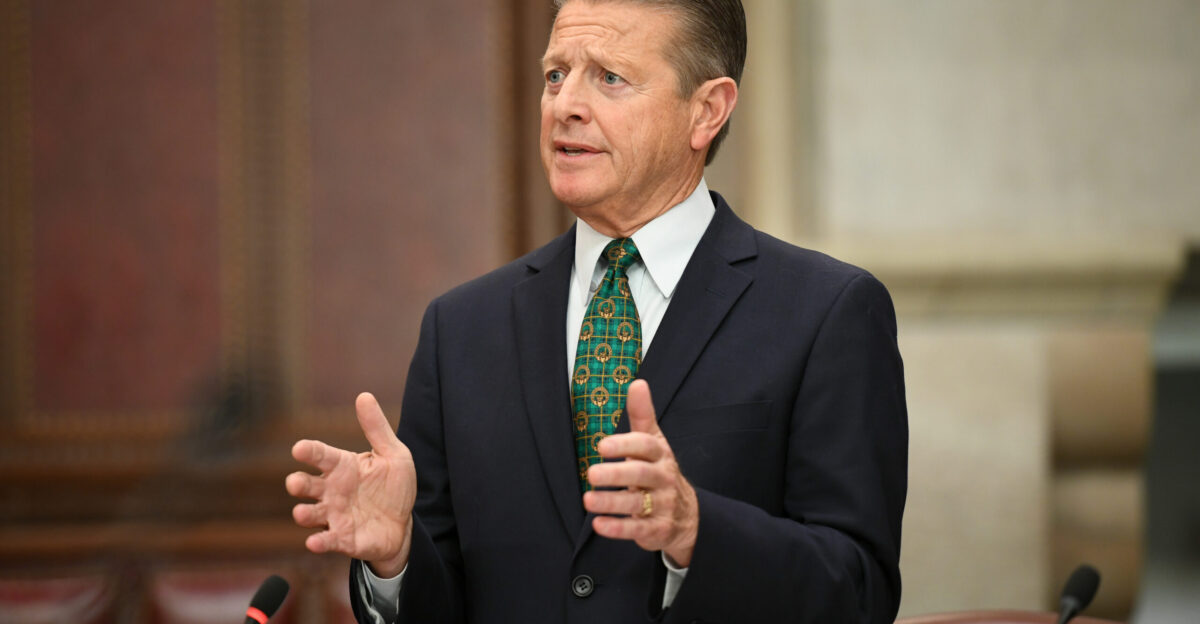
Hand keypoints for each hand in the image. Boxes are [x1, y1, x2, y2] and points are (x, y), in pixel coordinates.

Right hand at [286, 392, 416, 577]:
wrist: (404, 524)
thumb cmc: (393, 486)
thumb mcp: (393, 454)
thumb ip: (377, 428)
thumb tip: (364, 395)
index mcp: (342, 467)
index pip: (320, 455)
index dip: (309, 451)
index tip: (300, 448)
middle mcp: (331, 490)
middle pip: (305, 485)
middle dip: (297, 483)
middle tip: (295, 483)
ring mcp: (333, 515)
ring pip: (309, 514)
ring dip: (303, 513)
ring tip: (301, 513)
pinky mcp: (341, 539)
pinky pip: (325, 541)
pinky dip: (318, 542)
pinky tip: (314, 543)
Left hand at [583, 380, 699, 566]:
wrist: (688, 515)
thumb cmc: (660, 471)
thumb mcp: (654, 442)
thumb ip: (642, 415)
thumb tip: (637, 382)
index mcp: (660, 455)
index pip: (645, 446)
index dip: (625, 445)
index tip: (602, 446)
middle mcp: (663, 479)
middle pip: (641, 475)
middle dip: (617, 474)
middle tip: (592, 474)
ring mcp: (662, 505)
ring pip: (637, 504)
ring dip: (611, 502)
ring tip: (588, 500)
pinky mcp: (657, 529)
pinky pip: (637, 529)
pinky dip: (618, 528)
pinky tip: (598, 524)